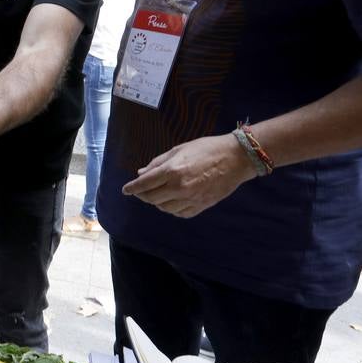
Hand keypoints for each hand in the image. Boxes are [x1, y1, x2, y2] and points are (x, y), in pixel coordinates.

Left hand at [121, 133, 257, 217]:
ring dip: (157, 202)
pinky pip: (180, 213)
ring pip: (164, 208)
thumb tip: (141, 173)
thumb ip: (158, 163)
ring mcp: (191, 198)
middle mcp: (179, 187)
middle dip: (142, 195)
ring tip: (159, 194)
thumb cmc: (207, 149)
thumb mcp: (179, 150)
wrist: (236, 158)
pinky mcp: (201, 206)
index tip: (125, 190)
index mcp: (172, 170)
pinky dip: (172, 209)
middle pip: (151, 198)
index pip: (144, 184)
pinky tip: (173, 201)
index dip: (132, 188)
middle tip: (141, 191)